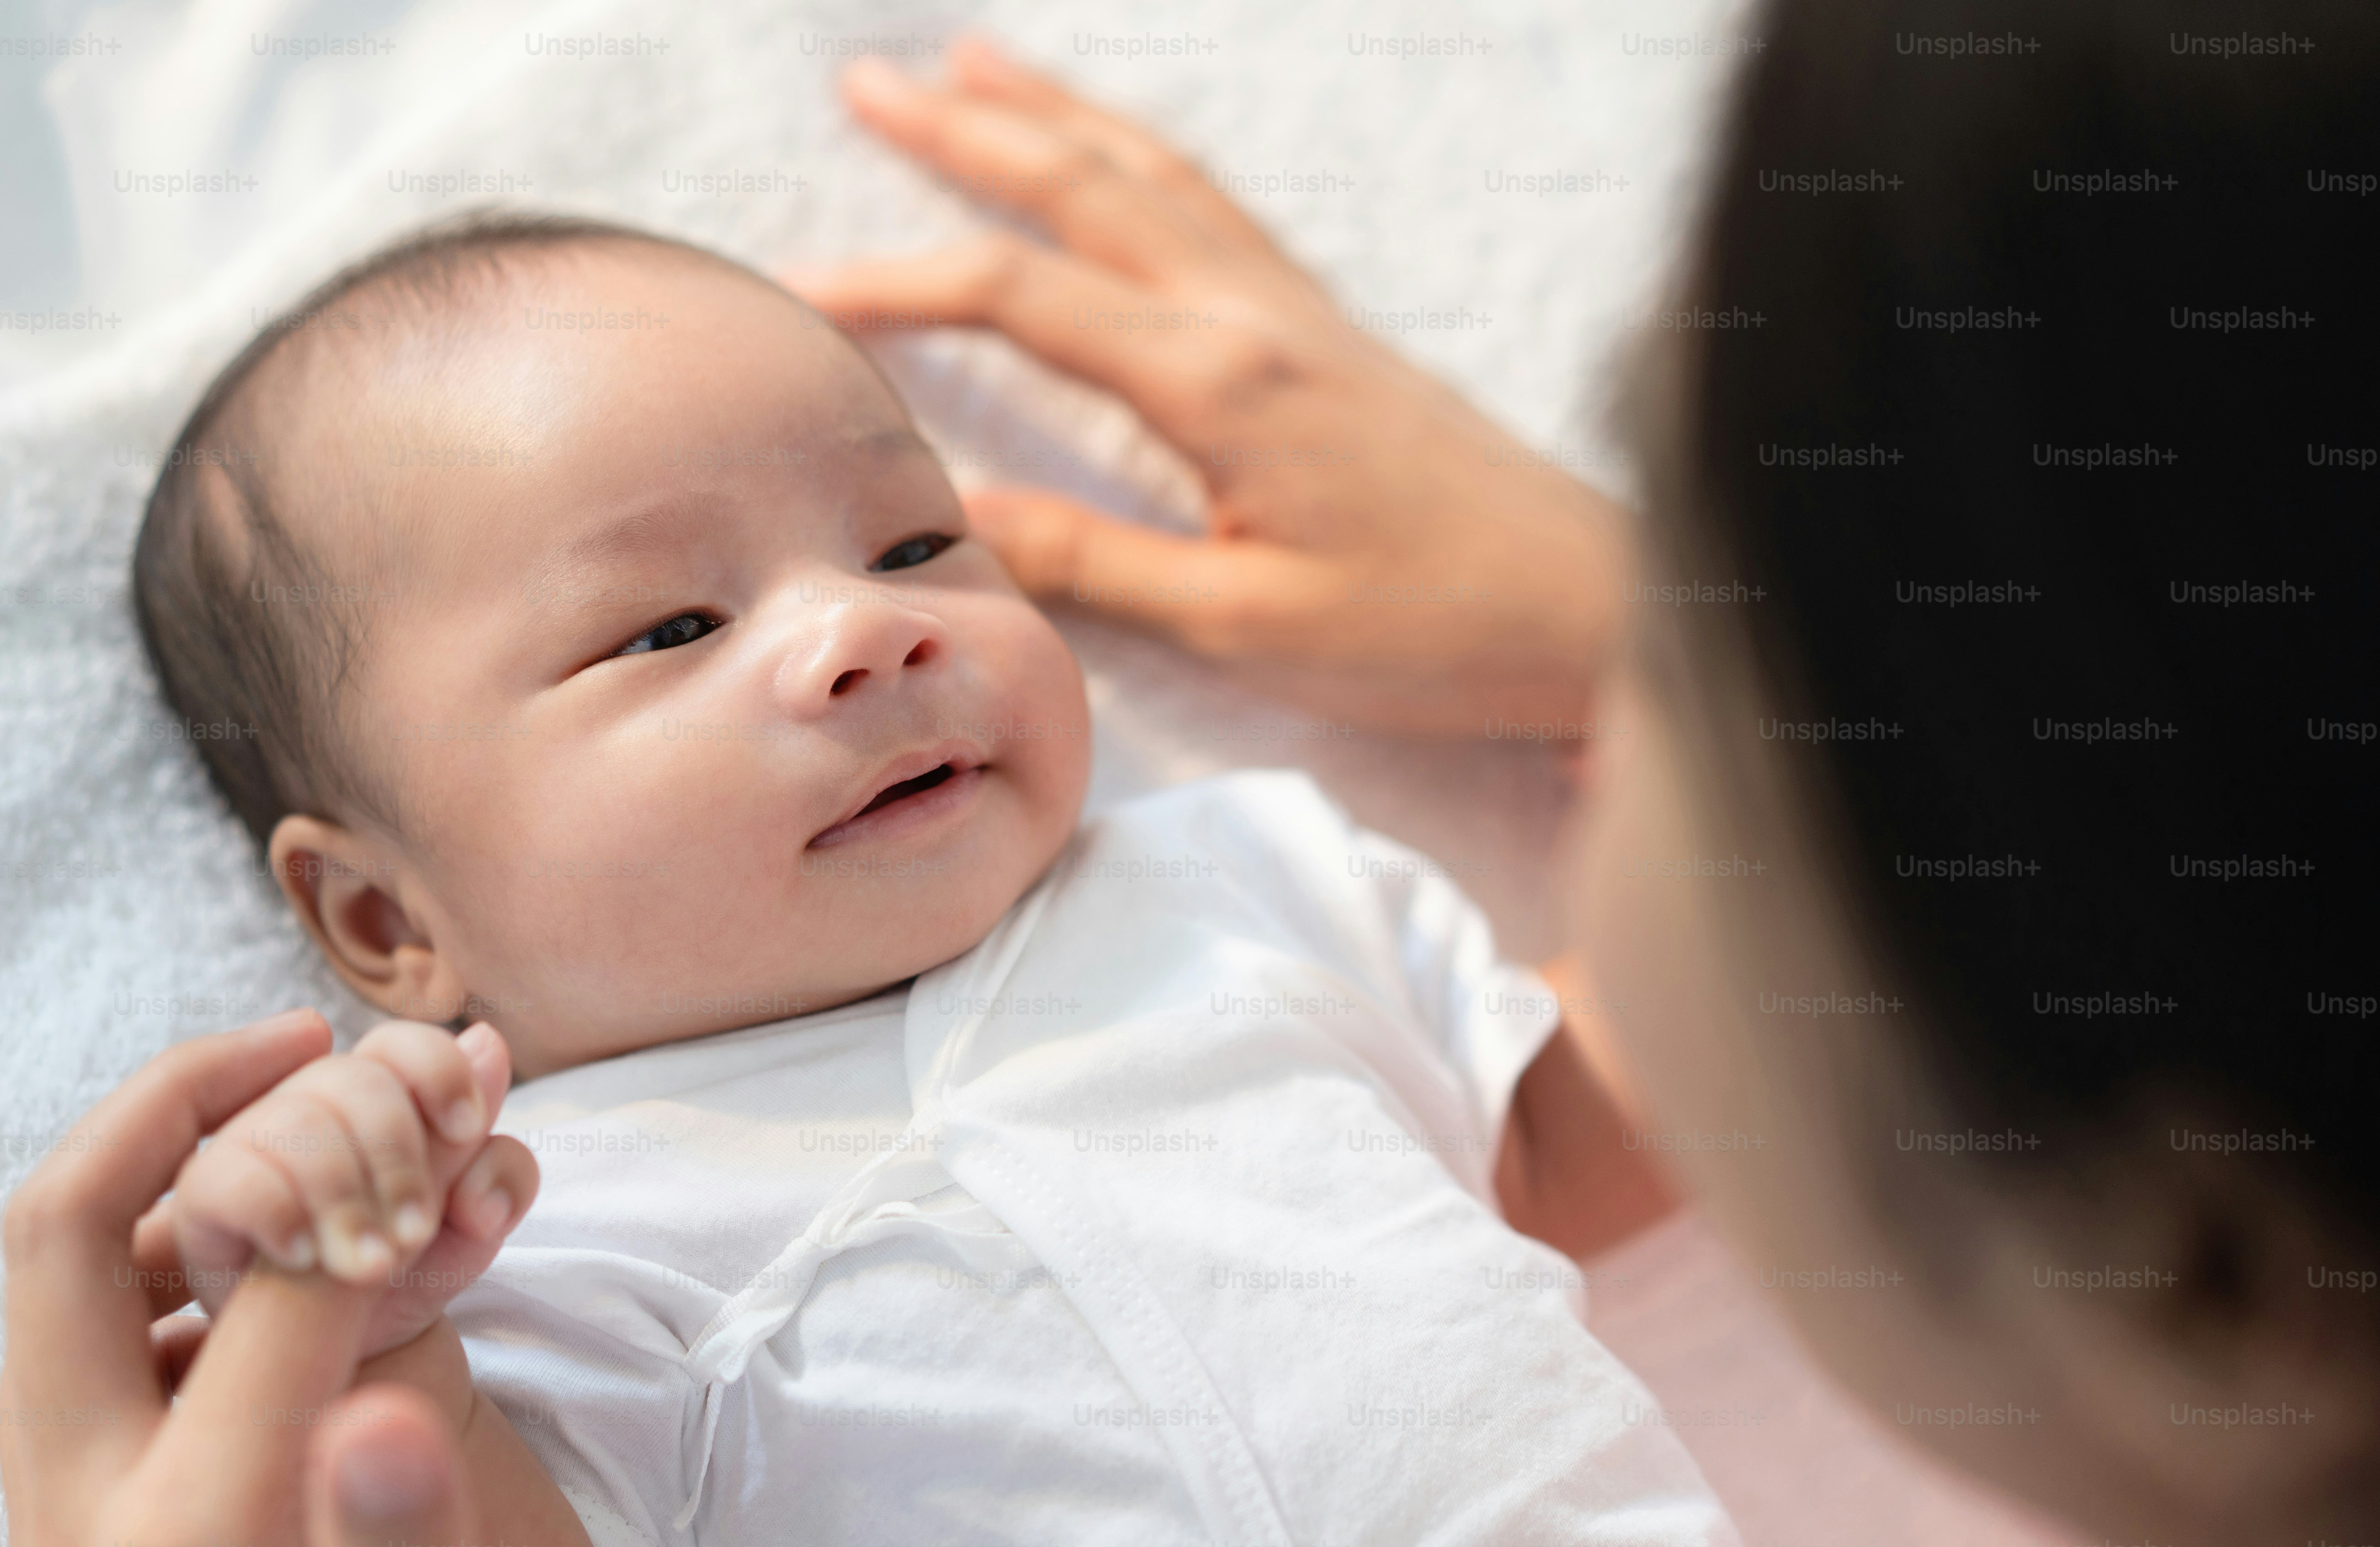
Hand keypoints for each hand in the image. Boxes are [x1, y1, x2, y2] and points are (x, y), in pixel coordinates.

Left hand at [0, 1011, 561, 1546]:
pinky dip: (161, 1289)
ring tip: (297, 1128)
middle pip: (65, 1237)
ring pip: (56, 1303)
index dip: (383, 1158)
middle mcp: (85, 1536)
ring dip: (162, 1186)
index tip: (466, 1093)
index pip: (280, 1276)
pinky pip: (80, 1382)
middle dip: (184, 1101)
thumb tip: (386, 1402)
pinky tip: (269, 1291)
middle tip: (309, 1039)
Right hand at [146, 1018, 539, 1360]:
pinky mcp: (204, 1194)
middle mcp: (309, 1103)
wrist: (340, 1359)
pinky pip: (233, 1175)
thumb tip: (490, 1051)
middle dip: (400, 1158)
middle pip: (355, 1078)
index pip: (402, 1046)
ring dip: (348, 1197)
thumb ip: (493, 1157)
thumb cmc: (403, 1277)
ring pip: (299, 1122)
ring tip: (372, 1266)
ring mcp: (250, 1142)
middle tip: (416, 1234)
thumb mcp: (467, 1230)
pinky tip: (306, 1256)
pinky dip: (280, 1212)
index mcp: (377, 1098)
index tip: (469, 1129)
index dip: (440, 1073)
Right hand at [791, 38, 1633, 737]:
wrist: (1593, 611)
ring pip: (1154, 176)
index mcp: (1221, 381)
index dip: (900, 284)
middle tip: (868, 86)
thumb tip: (954, 513)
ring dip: (1056, 115)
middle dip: (965, 131)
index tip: (805, 294)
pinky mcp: (1331, 333)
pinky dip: (1143, 159)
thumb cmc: (1432, 629)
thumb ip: (1093, 563)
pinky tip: (1118, 154)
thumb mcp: (1243, 623)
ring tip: (972, 66)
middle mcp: (1256, 316)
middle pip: (1084, 188)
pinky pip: (1215, 208)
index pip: (1020, 298)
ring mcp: (1299, 312)